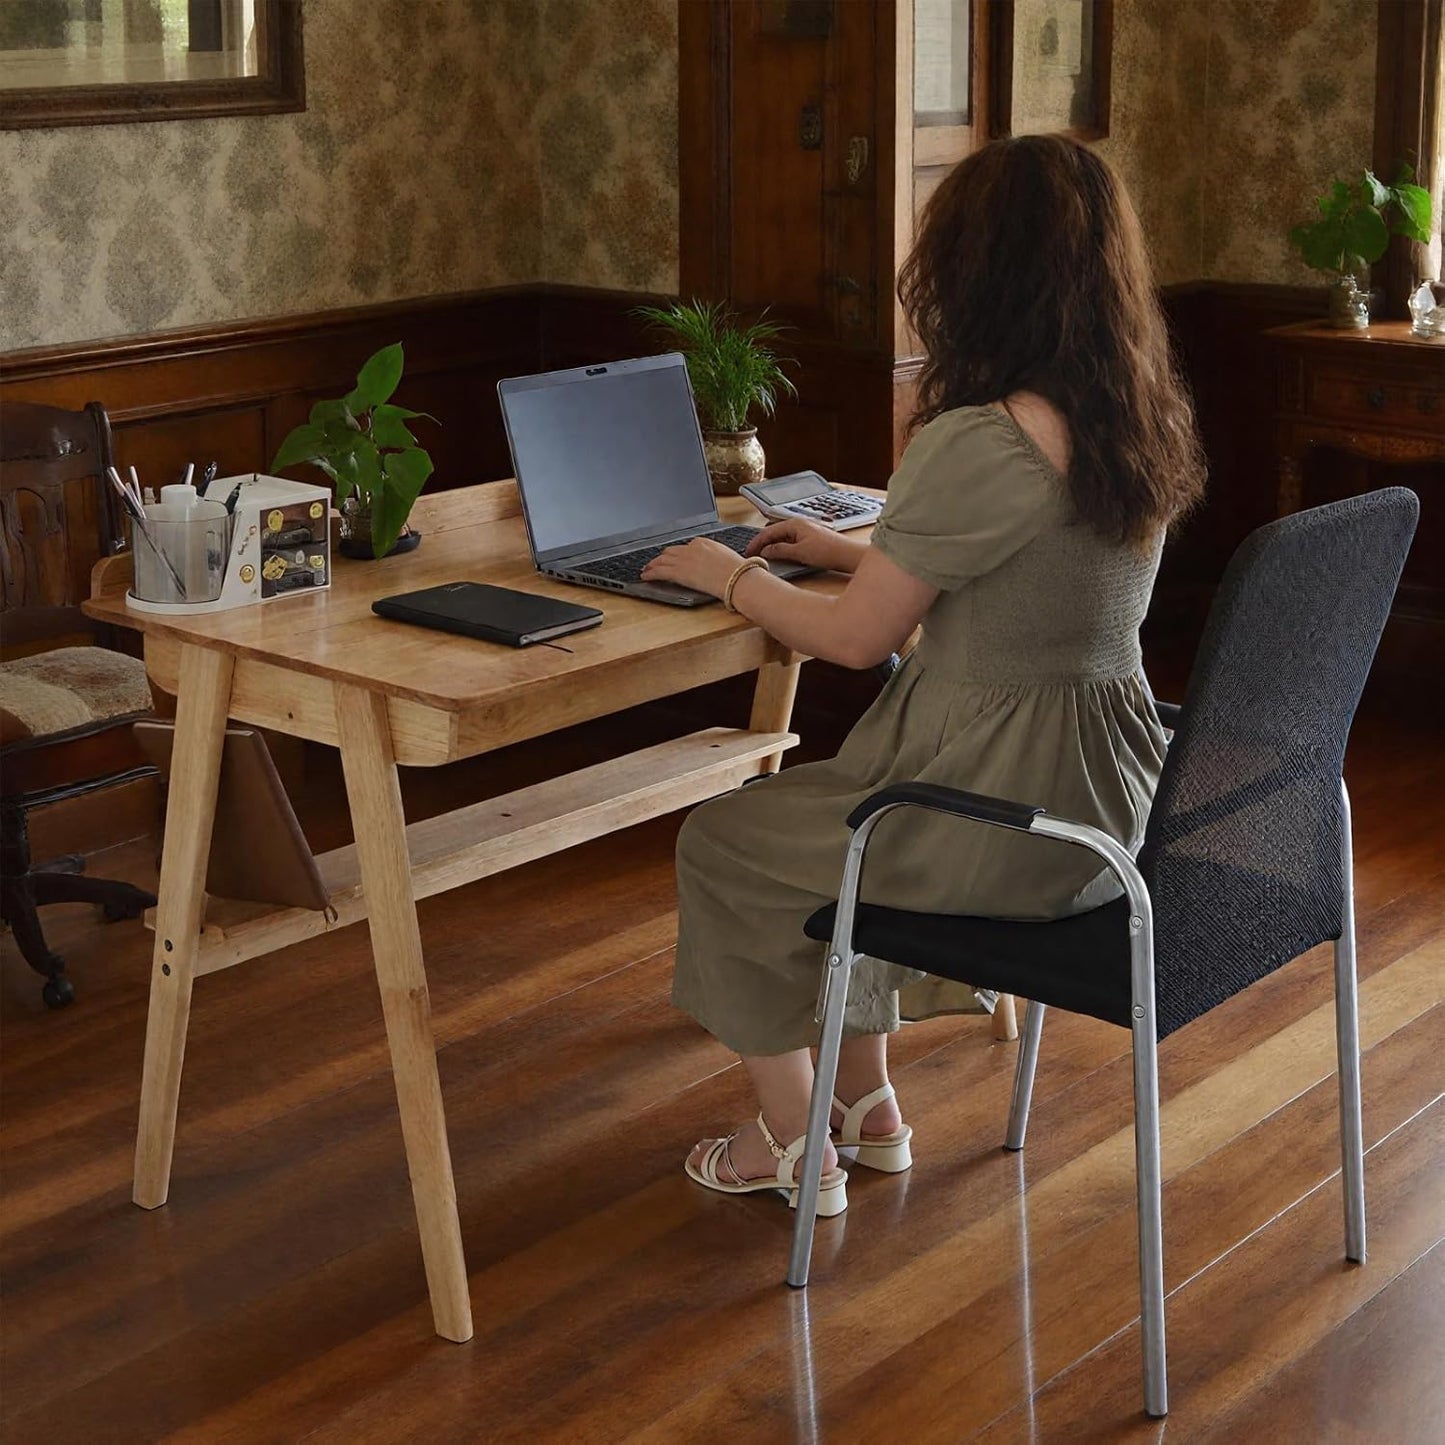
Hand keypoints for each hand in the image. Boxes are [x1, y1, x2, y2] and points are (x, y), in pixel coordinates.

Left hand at [640, 536, 745, 597]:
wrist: (738, 578)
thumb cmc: (738, 571)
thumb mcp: (727, 558)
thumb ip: (716, 557)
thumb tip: (716, 564)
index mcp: (703, 542)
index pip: (685, 546)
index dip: (677, 553)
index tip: (674, 558)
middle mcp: (691, 548)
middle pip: (671, 551)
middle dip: (663, 557)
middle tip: (657, 563)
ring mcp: (683, 559)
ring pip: (662, 560)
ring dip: (653, 565)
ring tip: (648, 569)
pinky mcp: (679, 572)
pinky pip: (659, 572)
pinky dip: (650, 574)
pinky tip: (646, 577)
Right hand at [744, 518, 865, 573]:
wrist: (848, 555)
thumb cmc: (827, 551)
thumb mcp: (800, 552)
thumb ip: (780, 550)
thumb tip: (766, 550)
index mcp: (794, 523)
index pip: (768, 531)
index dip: (756, 542)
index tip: (747, 551)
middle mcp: (798, 524)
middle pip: (774, 533)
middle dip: (762, 543)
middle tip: (753, 554)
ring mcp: (804, 531)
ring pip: (782, 538)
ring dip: (772, 546)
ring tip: (763, 556)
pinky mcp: (809, 539)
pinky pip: (790, 542)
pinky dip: (782, 548)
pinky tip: (780, 556)